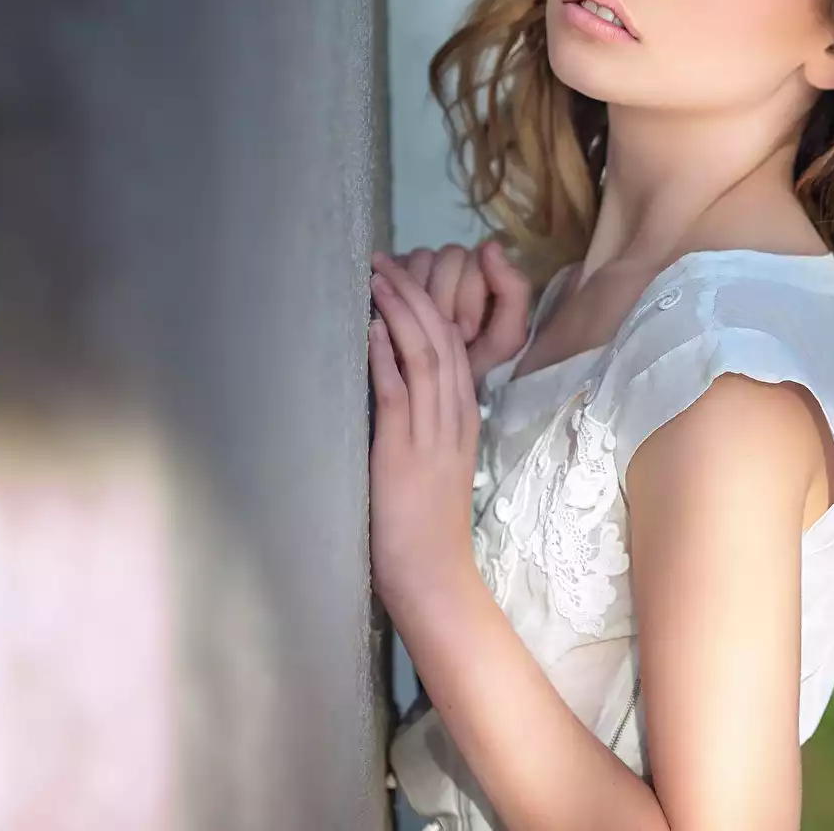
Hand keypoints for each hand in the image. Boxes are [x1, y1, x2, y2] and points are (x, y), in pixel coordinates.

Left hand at [367, 253, 482, 606]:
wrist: (432, 573)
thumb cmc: (425, 525)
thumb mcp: (433, 462)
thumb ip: (422, 423)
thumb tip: (394, 387)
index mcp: (463, 417)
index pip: (454, 346)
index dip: (428, 306)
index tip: (402, 275)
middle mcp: (455, 417)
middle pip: (443, 340)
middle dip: (413, 295)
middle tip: (385, 260)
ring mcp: (433, 434)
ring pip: (425, 357)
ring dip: (399, 314)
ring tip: (377, 279)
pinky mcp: (405, 453)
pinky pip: (399, 394)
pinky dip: (385, 358)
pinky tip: (370, 330)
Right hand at [390, 241, 532, 381]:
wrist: (434, 392)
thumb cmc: (472, 366)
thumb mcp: (504, 338)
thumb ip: (512, 292)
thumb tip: (491, 244)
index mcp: (488, 275)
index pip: (478, 260)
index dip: (469, 296)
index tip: (467, 333)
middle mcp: (458, 265)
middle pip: (451, 256)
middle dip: (447, 298)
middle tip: (442, 333)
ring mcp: (426, 266)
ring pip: (423, 257)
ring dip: (422, 294)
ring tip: (421, 327)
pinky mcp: (397, 274)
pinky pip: (397, 265)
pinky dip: (398, 290)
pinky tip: (397, 316)